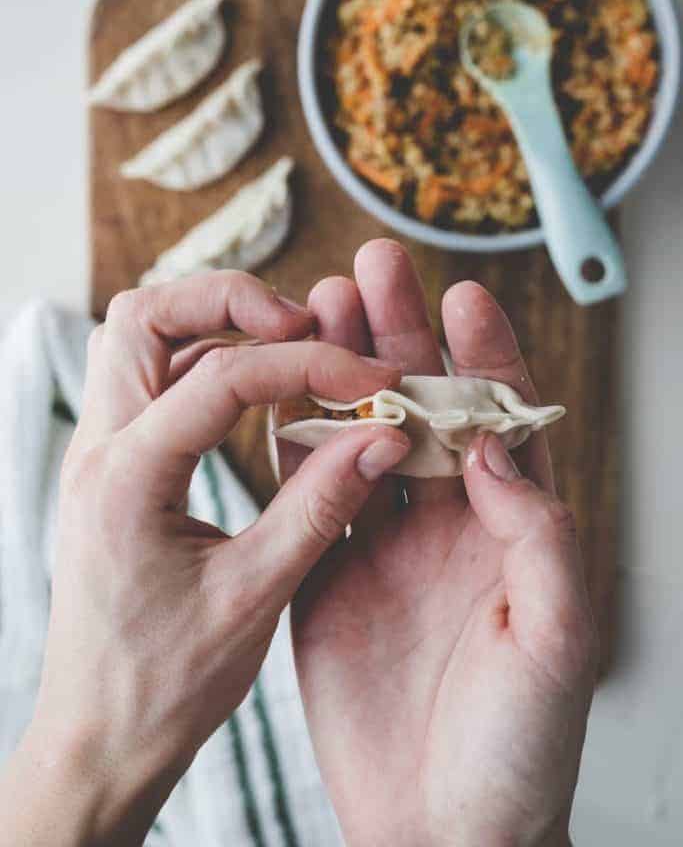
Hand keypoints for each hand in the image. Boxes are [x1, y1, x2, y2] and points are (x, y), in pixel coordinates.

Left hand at [0, 271, 409, 846]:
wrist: (99, 740)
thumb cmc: (165, 684)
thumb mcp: (255, 595)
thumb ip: (320, 506)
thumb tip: (384, 435)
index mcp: (127, 478)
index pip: (222, 376)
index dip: (309, 364)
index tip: (373, 378)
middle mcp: (99, 450)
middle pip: (144, 316)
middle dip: (229, 299)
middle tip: (303, 326)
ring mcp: (99, 456)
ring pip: (137, 339)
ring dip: (210, 324)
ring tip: (284, 346)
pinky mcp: (115, 470)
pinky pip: (149, 384)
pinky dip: (203, 365)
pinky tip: (256, 395)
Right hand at [282, 240, 596, 846]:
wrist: (441, 826)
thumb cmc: (519, 746)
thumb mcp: (556, 639)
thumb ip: (535, 534)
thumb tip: (490, 444)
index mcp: (512, 527)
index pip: (501, 417)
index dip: (484, 353)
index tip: (462, 295)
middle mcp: (452, 524)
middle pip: (424, 407)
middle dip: (402, 335)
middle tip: (373, 268)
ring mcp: (386, 545)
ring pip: (362, 436)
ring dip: (341, 372)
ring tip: (317, 308)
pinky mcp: (331, 575)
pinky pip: (310, 496)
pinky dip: (295, 442)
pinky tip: (278, 395)